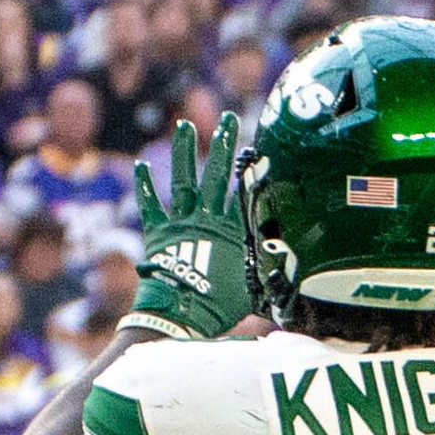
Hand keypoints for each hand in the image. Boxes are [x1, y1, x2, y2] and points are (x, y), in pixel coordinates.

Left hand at [125, 114, 251, 339]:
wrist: (181, 315)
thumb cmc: (220, 308)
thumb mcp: (251, 288)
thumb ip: (266, 273)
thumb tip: (293, 272)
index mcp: (233, 231)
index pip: (242, 190)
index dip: (247, 166)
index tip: (254, 142)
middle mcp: (207, 220)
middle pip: (216, 175)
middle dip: (223, 145)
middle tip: (226, 119)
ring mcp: (181, 224)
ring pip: (184, 181)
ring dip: (184, 152)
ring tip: (184, 126)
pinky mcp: (157, 234)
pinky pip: (150, 205)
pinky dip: (145, 186)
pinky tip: (141, 166)